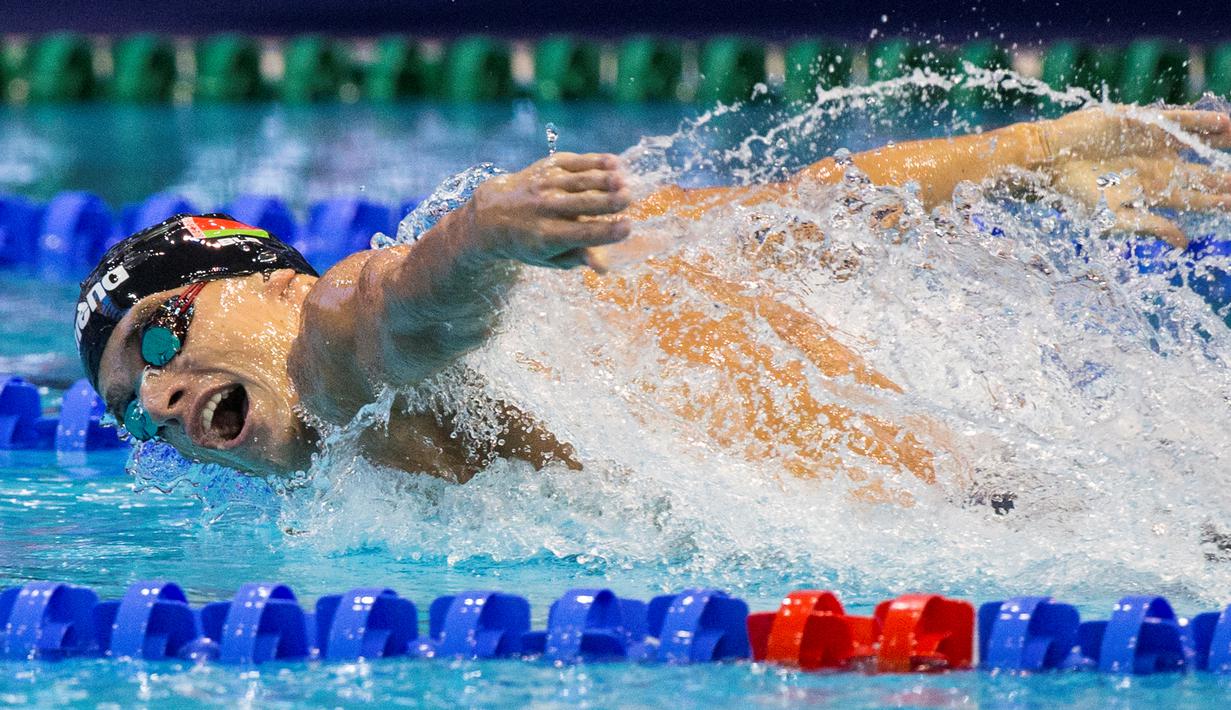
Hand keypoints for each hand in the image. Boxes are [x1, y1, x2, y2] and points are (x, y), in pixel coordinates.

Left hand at [469, 152, 631, 270]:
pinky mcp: (547, 166)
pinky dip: (594, 161)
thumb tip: (604, 268)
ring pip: (578, 181)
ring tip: (623, 180)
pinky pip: (573, 162)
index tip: (628, 227)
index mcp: (546, 237)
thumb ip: (578, 258)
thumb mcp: (550, 258)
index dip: (606, 231)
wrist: (493, 213)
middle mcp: (544, 208)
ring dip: (602, 179)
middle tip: (629, 198)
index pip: (581, 234)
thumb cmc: (529, 242)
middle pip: (581, 204)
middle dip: (606, 201)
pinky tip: (615, 163)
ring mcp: (545, 184)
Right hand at [1040, 107, 1230, 246]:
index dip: (1220, 200)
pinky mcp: (1143, 123)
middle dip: (1227, 177)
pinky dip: (1202, 122)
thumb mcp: (1113, 218)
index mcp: (1150, 192)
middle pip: (1203, 173)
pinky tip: (1224, 123)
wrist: (1048, 161)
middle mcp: (1157, 167)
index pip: (1195, 198)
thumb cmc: (1073, 195)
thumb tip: (1184, 243)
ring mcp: (1153, 144)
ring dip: (1222, 143)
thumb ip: (1150, 226)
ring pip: (1199, 144)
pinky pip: (1180, 121)